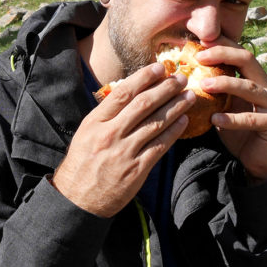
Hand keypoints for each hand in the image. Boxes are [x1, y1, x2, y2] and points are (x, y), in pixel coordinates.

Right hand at [51, 63, 196, 216]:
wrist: (78, 199)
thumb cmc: (82, 163)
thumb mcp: (86, 133)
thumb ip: (106, 115)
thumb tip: (129, 95)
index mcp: (95, 122)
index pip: (123, 93)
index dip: (143, 78)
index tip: (159, 67)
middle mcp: (110, 134)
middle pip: (143, 105)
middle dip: (165, 88)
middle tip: (181, 78)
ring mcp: (124, 152)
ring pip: (155, 123)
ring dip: (175, 107)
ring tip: (189, 96)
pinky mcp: (136, 170)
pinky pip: (160, 146)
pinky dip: (173, 132)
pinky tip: (184, 121)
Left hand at [194, 40, 266, 183]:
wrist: (259, 161)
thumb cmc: (238, 131)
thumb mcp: (225, 107)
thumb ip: (214, 91)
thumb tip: (182, 76)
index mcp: (257, 78)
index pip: (239, 53)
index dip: (221, 44)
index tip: (199, 42)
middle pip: (247, 60)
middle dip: (223, 54)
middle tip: (199, 58)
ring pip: (250, 87)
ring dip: (226, 84)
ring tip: (204, 85)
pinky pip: (252, 119)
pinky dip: (232, 119)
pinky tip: (215, 119)